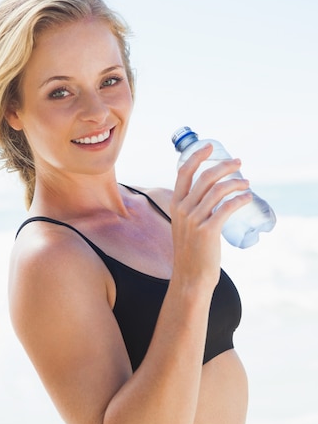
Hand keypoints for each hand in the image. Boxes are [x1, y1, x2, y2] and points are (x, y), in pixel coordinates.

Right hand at [169, 143, 250, 287]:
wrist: (190, 277)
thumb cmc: (191, 252)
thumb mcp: (184, 226)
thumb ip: (192, 210)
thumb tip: (210, 196)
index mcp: (175, 205)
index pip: (184, 172)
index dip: (197, 156)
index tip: (210, 146)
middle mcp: (182, 210)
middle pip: (205, 177)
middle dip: (224, 166)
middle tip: (238, 162)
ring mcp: (194, 220)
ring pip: (218, 190)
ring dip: (236, 183)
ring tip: (247, 183)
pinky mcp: (208, 230)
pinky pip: (227, 207)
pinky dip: (240, 199)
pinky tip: (247, 198)